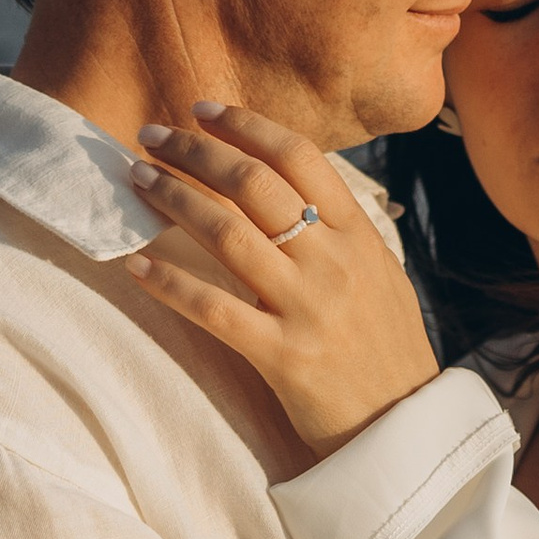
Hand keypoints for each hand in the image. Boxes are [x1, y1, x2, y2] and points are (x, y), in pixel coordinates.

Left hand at [127, 104, 438, 457]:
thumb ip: (339, 230)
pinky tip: (134, 265)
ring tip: (137, 179)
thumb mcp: (379, 272)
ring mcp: (307, 308)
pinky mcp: (280, 356)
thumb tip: (286, 184)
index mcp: (360, 235)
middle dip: (197, 151)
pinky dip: (168, 283)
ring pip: (228, 234)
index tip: (202, 110)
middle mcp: (334, 262)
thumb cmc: (385, 347)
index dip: (247, 125)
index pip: (301, 157)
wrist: (404, 429)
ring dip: (173, 199)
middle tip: (152, 135)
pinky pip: (213, 309)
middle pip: (256, 184)